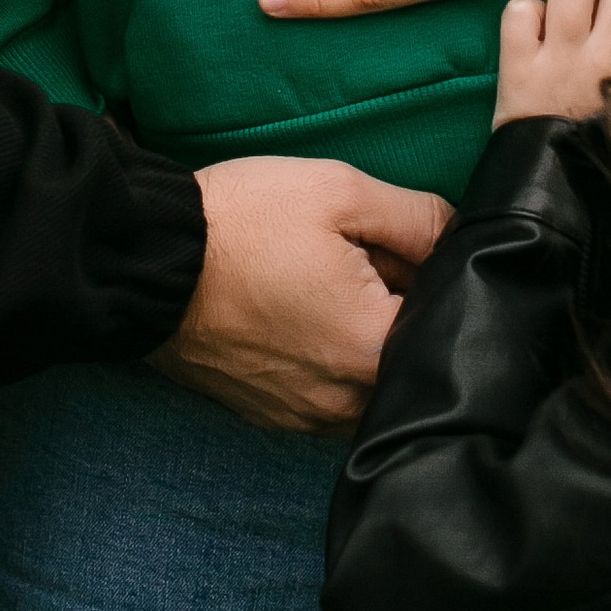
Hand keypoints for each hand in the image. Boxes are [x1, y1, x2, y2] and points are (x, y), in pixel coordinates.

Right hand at [153, 156, 452, 434]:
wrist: (148, 260)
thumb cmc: (242, 223)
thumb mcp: (339, 192)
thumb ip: (418, 217)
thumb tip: (463, 236)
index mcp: (374, 349)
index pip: (444, 314)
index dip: (424, 269)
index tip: (389, 242)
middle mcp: (347, 402)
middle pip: (406, 350)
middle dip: (393, 302)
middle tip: (349, 257)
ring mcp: (306, 418)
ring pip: (367, 375)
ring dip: (359, 332)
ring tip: (315, 285)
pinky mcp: (273, 417)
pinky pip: (326, 390)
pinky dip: (321, 353)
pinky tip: (290, 311)